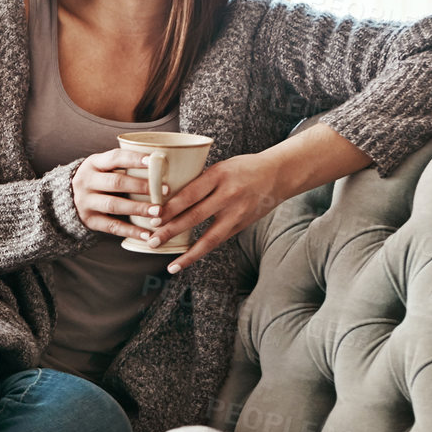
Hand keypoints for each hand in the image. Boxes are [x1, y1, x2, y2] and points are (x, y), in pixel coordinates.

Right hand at [69, 148, 169, 240]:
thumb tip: (162, 164)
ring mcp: (85, 201)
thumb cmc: (98, 179)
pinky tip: (146, 234)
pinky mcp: (89, 220)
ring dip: (138, 208)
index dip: (134, 159)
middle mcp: (86, 181)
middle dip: (141, 186)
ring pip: (114, 205)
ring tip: (158, 212)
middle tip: (165, 190)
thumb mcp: (103, 167)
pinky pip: (111, 226)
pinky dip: (130, 231)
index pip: (115, 158)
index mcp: (93, 163)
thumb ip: (124, 165)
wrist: (67, 198)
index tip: (154, 161)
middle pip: (116, 182)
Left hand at [141, 152, 283, 272]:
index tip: (153, 216)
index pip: (190, 193)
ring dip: (188, 253)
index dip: (171, 207)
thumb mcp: (219, 166)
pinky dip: (201, 252)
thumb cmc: (243, 168)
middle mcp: (229, 195)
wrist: (278, 175)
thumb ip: (198, 180)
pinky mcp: (242, 225)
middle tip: (152, 240)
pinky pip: (218, 241)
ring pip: (210, 237)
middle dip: (171, 230)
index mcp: (219, 175)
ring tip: (170, 265)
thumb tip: (166, 196)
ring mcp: (237, 213)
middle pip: (195, 216)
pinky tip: (186, 261)